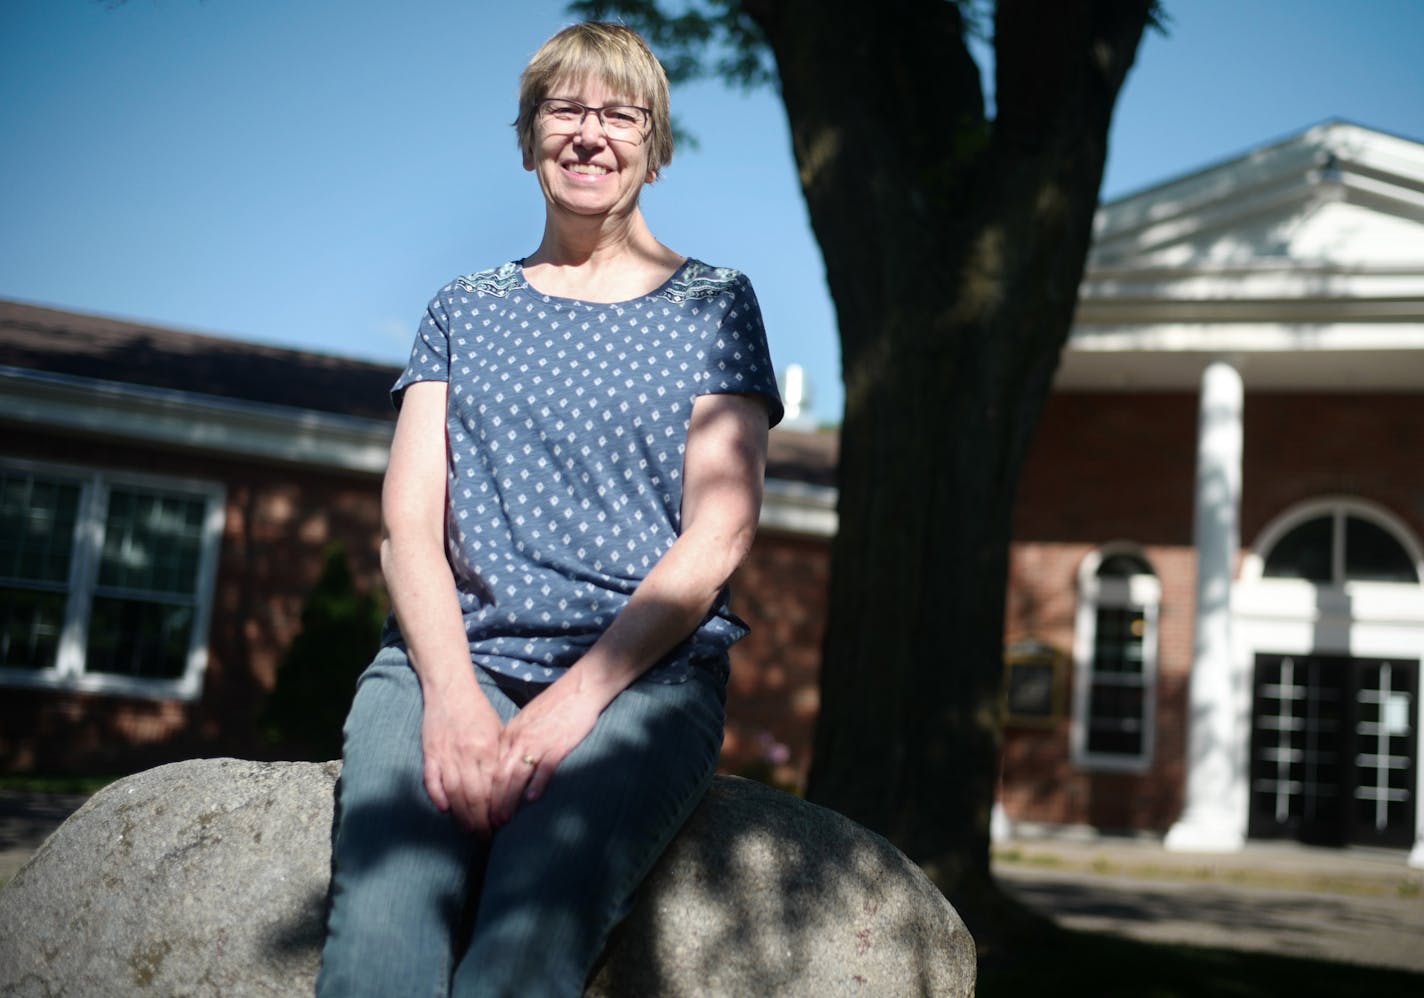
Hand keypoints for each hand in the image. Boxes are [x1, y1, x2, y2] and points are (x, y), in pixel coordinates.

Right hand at [420, 680, 503, 836]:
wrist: (450, 689)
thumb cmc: (478, 711)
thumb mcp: (498, 731)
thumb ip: (500, 758)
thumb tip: (509, 786)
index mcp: (487, 750)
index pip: (493, 789)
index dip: (496, 811)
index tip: (500, 827)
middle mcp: (467, 755)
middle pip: (473, 797)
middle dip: (480, 822)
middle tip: (485, 839)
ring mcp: (446, 754)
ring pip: (454, 793)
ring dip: (461, 816)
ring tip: (468, 832)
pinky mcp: (429, 752)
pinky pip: (431, 779)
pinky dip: (436, 795)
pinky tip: (443, 810)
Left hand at [487, 676, 607, 826]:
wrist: (579, 689)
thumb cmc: (556, 707)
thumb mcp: (528, 722)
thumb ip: (516, 742)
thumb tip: (507, 765)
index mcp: (510, 734)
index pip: (490, 768)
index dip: (484, 792)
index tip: (481, 810)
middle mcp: (519, 739)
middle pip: (499, 776)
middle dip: (492, 803)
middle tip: (488, 823)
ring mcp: (537, 742)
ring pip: (516, 775)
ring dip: (508, 800)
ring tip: (504, 820)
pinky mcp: (557, 745)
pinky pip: (543, 768)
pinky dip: (536, 784)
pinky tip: (532, 799)